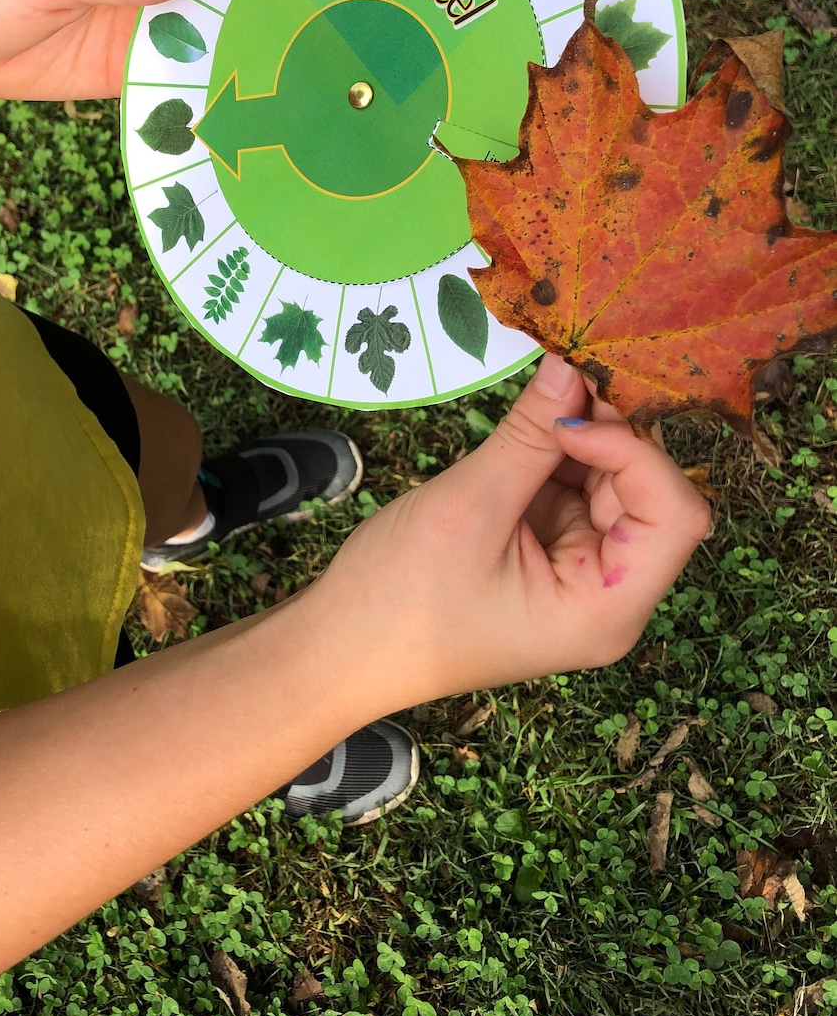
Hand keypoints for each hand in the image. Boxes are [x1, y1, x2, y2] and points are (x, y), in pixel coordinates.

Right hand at [307, 355, 710, 717]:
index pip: (674, 518)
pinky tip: (526, 426)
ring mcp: (577, 574)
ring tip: (536, 399)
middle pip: (648, 497)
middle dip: (609, 437)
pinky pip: (571, 492)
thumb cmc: (402, 599)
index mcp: (606, 608)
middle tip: (560, 379)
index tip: (571, 419)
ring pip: (609, 486)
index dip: (636, 455)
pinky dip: (554, 454)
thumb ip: (527, 436)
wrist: (341, 650)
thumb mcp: (469, 507)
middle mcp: (607, 595)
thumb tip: (570, 365)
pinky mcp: (546, 554)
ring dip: (580, 439)